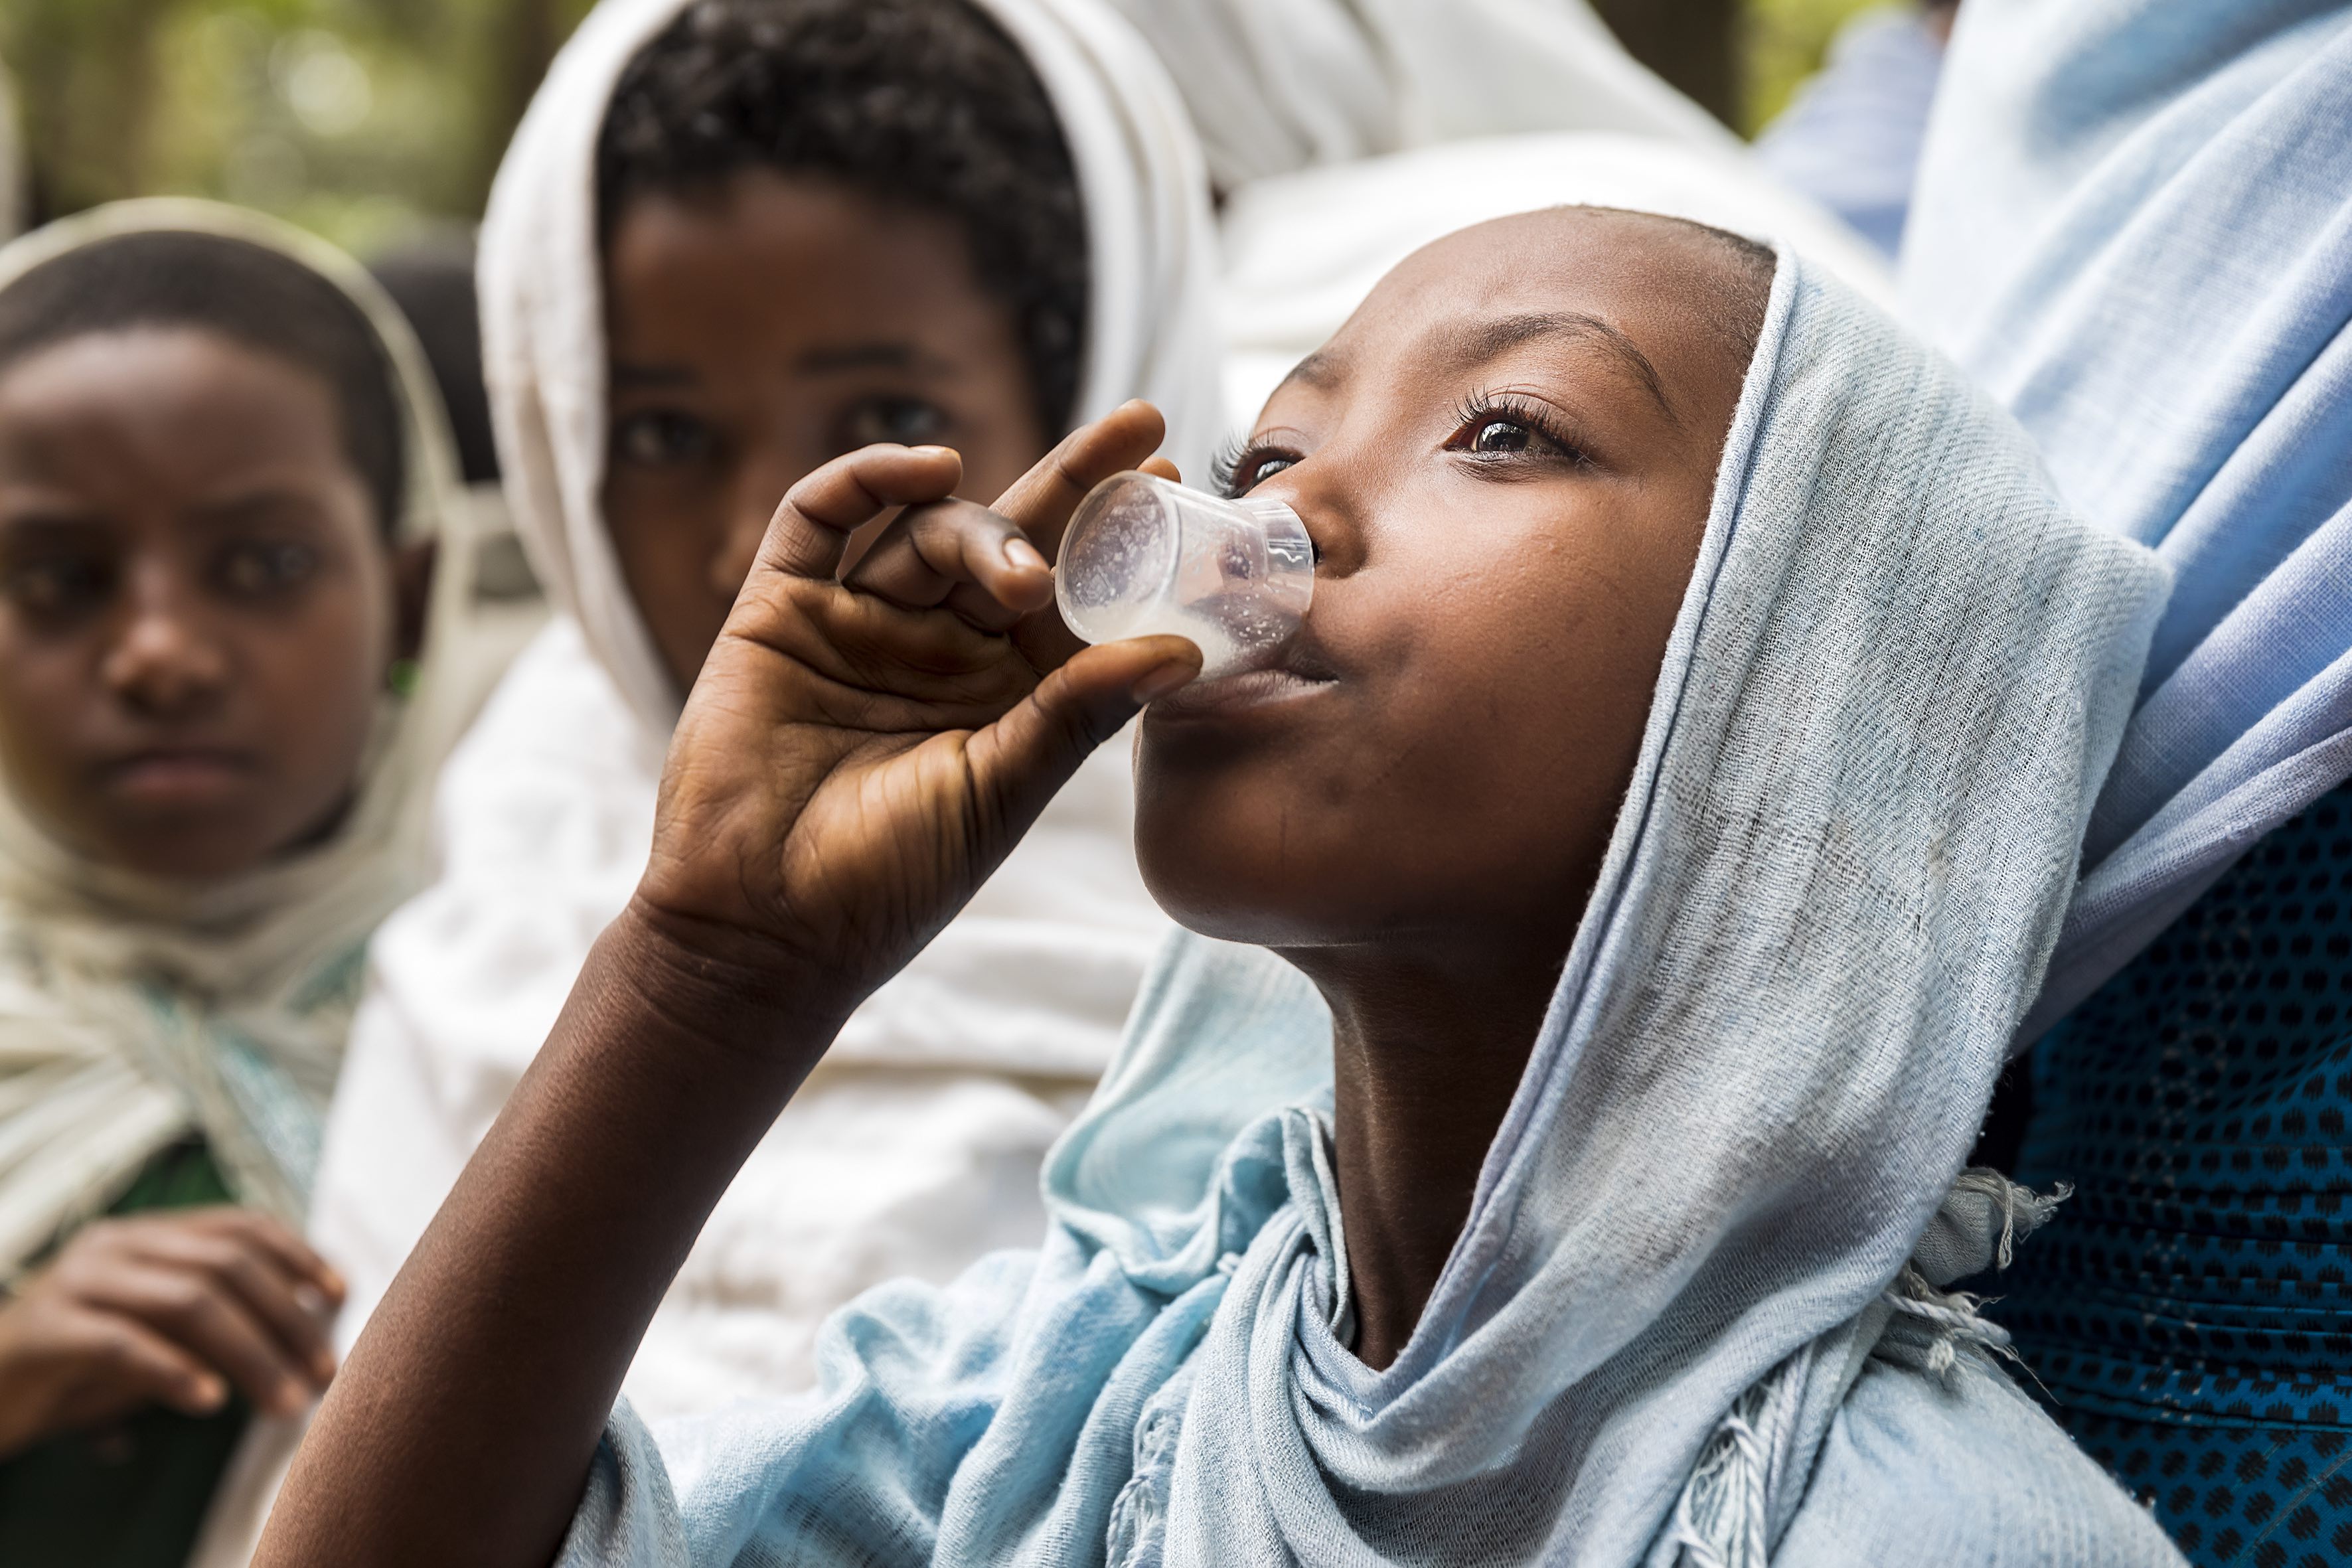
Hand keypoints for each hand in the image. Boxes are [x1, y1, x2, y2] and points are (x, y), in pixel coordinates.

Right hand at [0, 1207, 343, 1457]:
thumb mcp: (156, 1333)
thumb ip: (214, 1321)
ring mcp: (77, 1280)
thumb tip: (305, 1331)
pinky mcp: (45, 1330)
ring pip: (188, 1300)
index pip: (240, 1226)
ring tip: (286, 1402)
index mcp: (147, 1235)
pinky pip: (123, 1343)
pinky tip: (209, 1402)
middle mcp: (115, 1244)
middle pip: (226, 1265)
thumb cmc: (78, 1366)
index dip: (298, 1256)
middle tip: (324, 1374)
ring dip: (251, 1354)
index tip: (342, 1297)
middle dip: (287, 1320)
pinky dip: (174, 1371)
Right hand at [632, 400, 1199, 1029]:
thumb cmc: (891, 880)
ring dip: (984, 529)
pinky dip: (870, 479)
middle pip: (1012, 541)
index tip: (1182, 482)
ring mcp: (859, 623)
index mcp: (1002, 694)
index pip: (1073, 595)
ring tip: (1026, 574)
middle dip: (1078, 481)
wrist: (764, 930)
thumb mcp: (1003, 791)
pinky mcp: (781, 611)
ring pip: (929, 528)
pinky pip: (821, 518)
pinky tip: (932, 468)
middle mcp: (936, 649)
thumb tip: (1182, 651)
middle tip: (1143, 428)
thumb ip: (1078, 714)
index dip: (1121, 539)